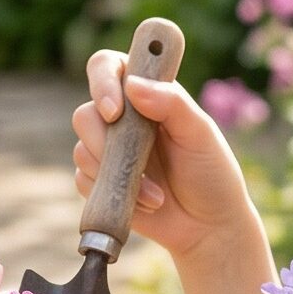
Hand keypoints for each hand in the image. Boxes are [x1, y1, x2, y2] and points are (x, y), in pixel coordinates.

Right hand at [73, 50, 257, 261]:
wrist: (208, 225)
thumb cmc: (211, 172)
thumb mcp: (200, 134)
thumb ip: (172, 104)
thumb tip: (133, 84)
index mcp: (147, 93)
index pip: (107, 67)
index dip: (102, 82)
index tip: (114, 111)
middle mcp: (123, 118)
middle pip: (85, 114)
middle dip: (105, 143)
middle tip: (138, 163)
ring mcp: (109, 151)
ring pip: (82, 149)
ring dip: (117, 175)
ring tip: (155, 194)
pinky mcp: (101, 182)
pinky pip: (84, 181)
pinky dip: (113, 194)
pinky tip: (145, 204)